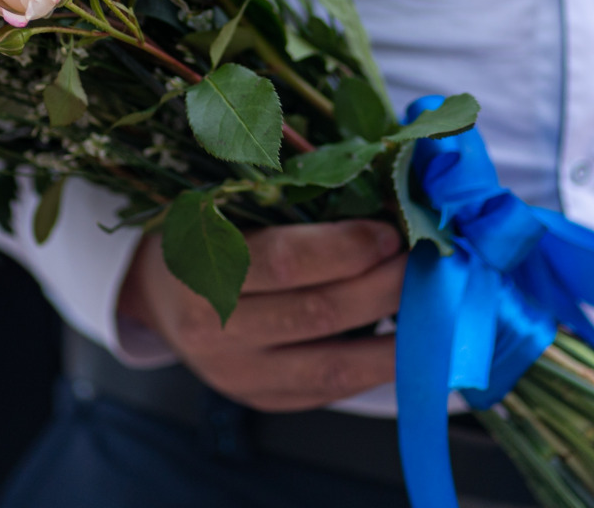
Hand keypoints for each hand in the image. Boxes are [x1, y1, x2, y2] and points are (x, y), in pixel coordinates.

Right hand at [117, 220, 404, 411]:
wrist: (160, 292)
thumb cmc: (207, 231)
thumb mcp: (229, 202)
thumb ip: (292, 198)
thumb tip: (382, 193)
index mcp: (200, 265)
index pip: (284, 262)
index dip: (346, 248)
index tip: (390, 232)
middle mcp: (213, 329)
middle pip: (317, 314)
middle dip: (383, 288)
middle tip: (426, 265)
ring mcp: (235, 374)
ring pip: (330, 367)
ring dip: (393, 342)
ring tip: (433, 315)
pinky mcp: (259, 398)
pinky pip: (327, 391)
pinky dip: (372, 369)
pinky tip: (405, 347)